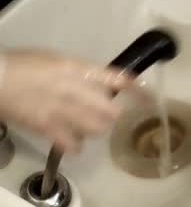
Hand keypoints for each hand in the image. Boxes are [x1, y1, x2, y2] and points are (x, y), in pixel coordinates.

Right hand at [0, 49, 145, 152]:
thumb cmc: (25, 65)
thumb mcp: (59, 61)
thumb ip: (82, 75)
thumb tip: (101, 87)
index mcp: (79, 69)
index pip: (118, 80)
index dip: (138, 91)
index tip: (150, 100)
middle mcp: (76, 90)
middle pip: (112, 112)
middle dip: (112, 115)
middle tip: (104, 114)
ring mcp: (62, 110)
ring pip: (97, 129)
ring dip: (96, 129)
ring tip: (87, 126)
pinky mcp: (47, 128)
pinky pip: (73, 144)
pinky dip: (76, 145)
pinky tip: (72, 142)